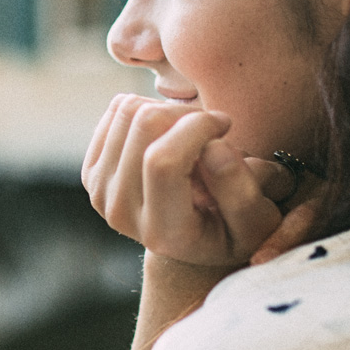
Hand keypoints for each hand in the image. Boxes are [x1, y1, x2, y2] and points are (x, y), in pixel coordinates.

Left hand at [82, 94, 283, 266]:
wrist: (191, 239)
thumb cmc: (232, 227)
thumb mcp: (257, 221)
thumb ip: (241, 190)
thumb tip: (214, 147)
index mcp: (163, 232)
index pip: (163, 162)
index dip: (197, 127)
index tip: (225, 123)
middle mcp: (123, 215)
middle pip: (144, 124)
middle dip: (187, 113)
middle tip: (211, 128)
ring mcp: (101, 193)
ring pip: (129, 109)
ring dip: (169, 110)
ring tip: (191, 134)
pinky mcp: (92, 172)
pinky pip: (118, 110)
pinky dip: (149, 110)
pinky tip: (169, 135)